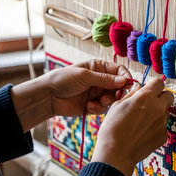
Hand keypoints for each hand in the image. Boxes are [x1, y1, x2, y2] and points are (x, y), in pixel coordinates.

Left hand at [11, 59, 131, 131]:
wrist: (48, 97)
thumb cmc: (63, 80)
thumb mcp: (85, 76)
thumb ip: (105, 79)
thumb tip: (125, 80)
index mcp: (99, 68)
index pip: (119, 71)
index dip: (125, 77)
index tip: (128, 84)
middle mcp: (101, 80)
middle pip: (119, 86)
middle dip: (118, 92)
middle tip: (117, 96)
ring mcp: (97, 93)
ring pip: (112, 98)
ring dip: (108, 100)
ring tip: (99, 101)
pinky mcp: (93, 105)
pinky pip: (103, 108)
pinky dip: (98, 108)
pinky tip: (88, 106)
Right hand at [91, 79, 173, 175]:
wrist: (116, 153)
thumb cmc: (113, 129)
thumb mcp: (118, 105)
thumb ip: (132, 94)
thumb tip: (139, 87)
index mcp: (146, 97)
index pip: (159, 83)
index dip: (153, 85)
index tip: (148, 89)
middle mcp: (158, 108)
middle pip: (169, 95)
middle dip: (160, 97)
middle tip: (148, 103)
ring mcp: (162, 122)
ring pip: (166, 111)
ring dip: (158, 112)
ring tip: (142, 120)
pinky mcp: (163, 135)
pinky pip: (163, 125)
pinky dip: (156, 126)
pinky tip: (143, 131)